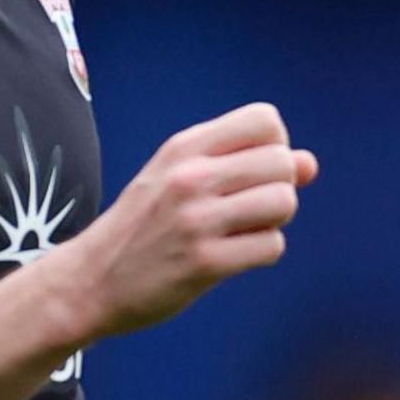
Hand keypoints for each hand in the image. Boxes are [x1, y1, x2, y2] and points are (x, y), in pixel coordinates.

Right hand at [58, 103, 318, 339]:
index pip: (266, 120)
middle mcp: (190, 177)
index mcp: (184, 148)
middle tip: (248, 209)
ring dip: (274, 222)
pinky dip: (262, 252)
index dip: (275, 147)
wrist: (89, 280)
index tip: (252, 172)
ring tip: (241, 232)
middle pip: (284, 163)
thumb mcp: (181, 179)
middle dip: (279, 188)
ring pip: (284, 203)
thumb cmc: (144, 226)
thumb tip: (310, 164)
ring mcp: (197, 220)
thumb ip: (243, 164)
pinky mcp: (204, 263)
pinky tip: (233, 256)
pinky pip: (272, 246)